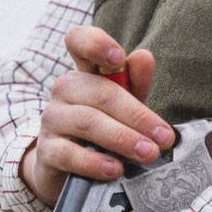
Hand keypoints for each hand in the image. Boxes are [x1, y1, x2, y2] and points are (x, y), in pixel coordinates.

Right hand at [20, 26, 173, 206]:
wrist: (70, 170)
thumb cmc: (104, 131)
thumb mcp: (125, 106)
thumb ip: (136, 83)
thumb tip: (144, 56)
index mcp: (85, 71)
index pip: (79, 41)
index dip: (96, 44)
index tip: (118, 58)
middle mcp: (65, 89)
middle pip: (100, 93)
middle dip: (136, 115)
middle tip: (164, 137)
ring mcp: (52, 118)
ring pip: (87, 122)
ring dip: (122, 138)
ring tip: (148, 153)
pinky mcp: (47, 150)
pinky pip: (69, 153)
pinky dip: (94, 162)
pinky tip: (115, 169)